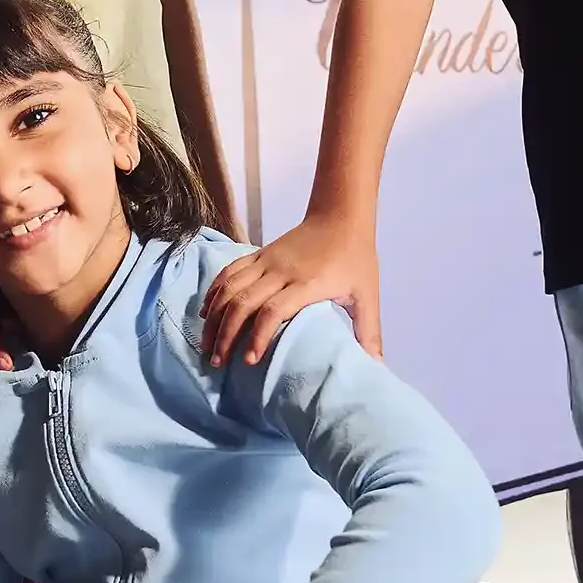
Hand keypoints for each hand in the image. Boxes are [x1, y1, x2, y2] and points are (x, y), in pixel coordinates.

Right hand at [200, 215, 380, 368]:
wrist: (341, 215)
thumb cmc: (356, 257)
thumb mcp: (367, 295)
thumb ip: (369, 331)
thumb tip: (375, 366)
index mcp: (307, 283)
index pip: (273, 311)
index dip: (258, 337)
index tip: (248, 361)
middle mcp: (280, 271)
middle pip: (243, 303)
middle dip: (226, 334)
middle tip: (218, 362)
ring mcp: (266, 261)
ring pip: (230, 288)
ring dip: (215, 318)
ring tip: (207, 344)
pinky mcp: (259, 254)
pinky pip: (229, 272)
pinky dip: (214, 292)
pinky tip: (206, 312)